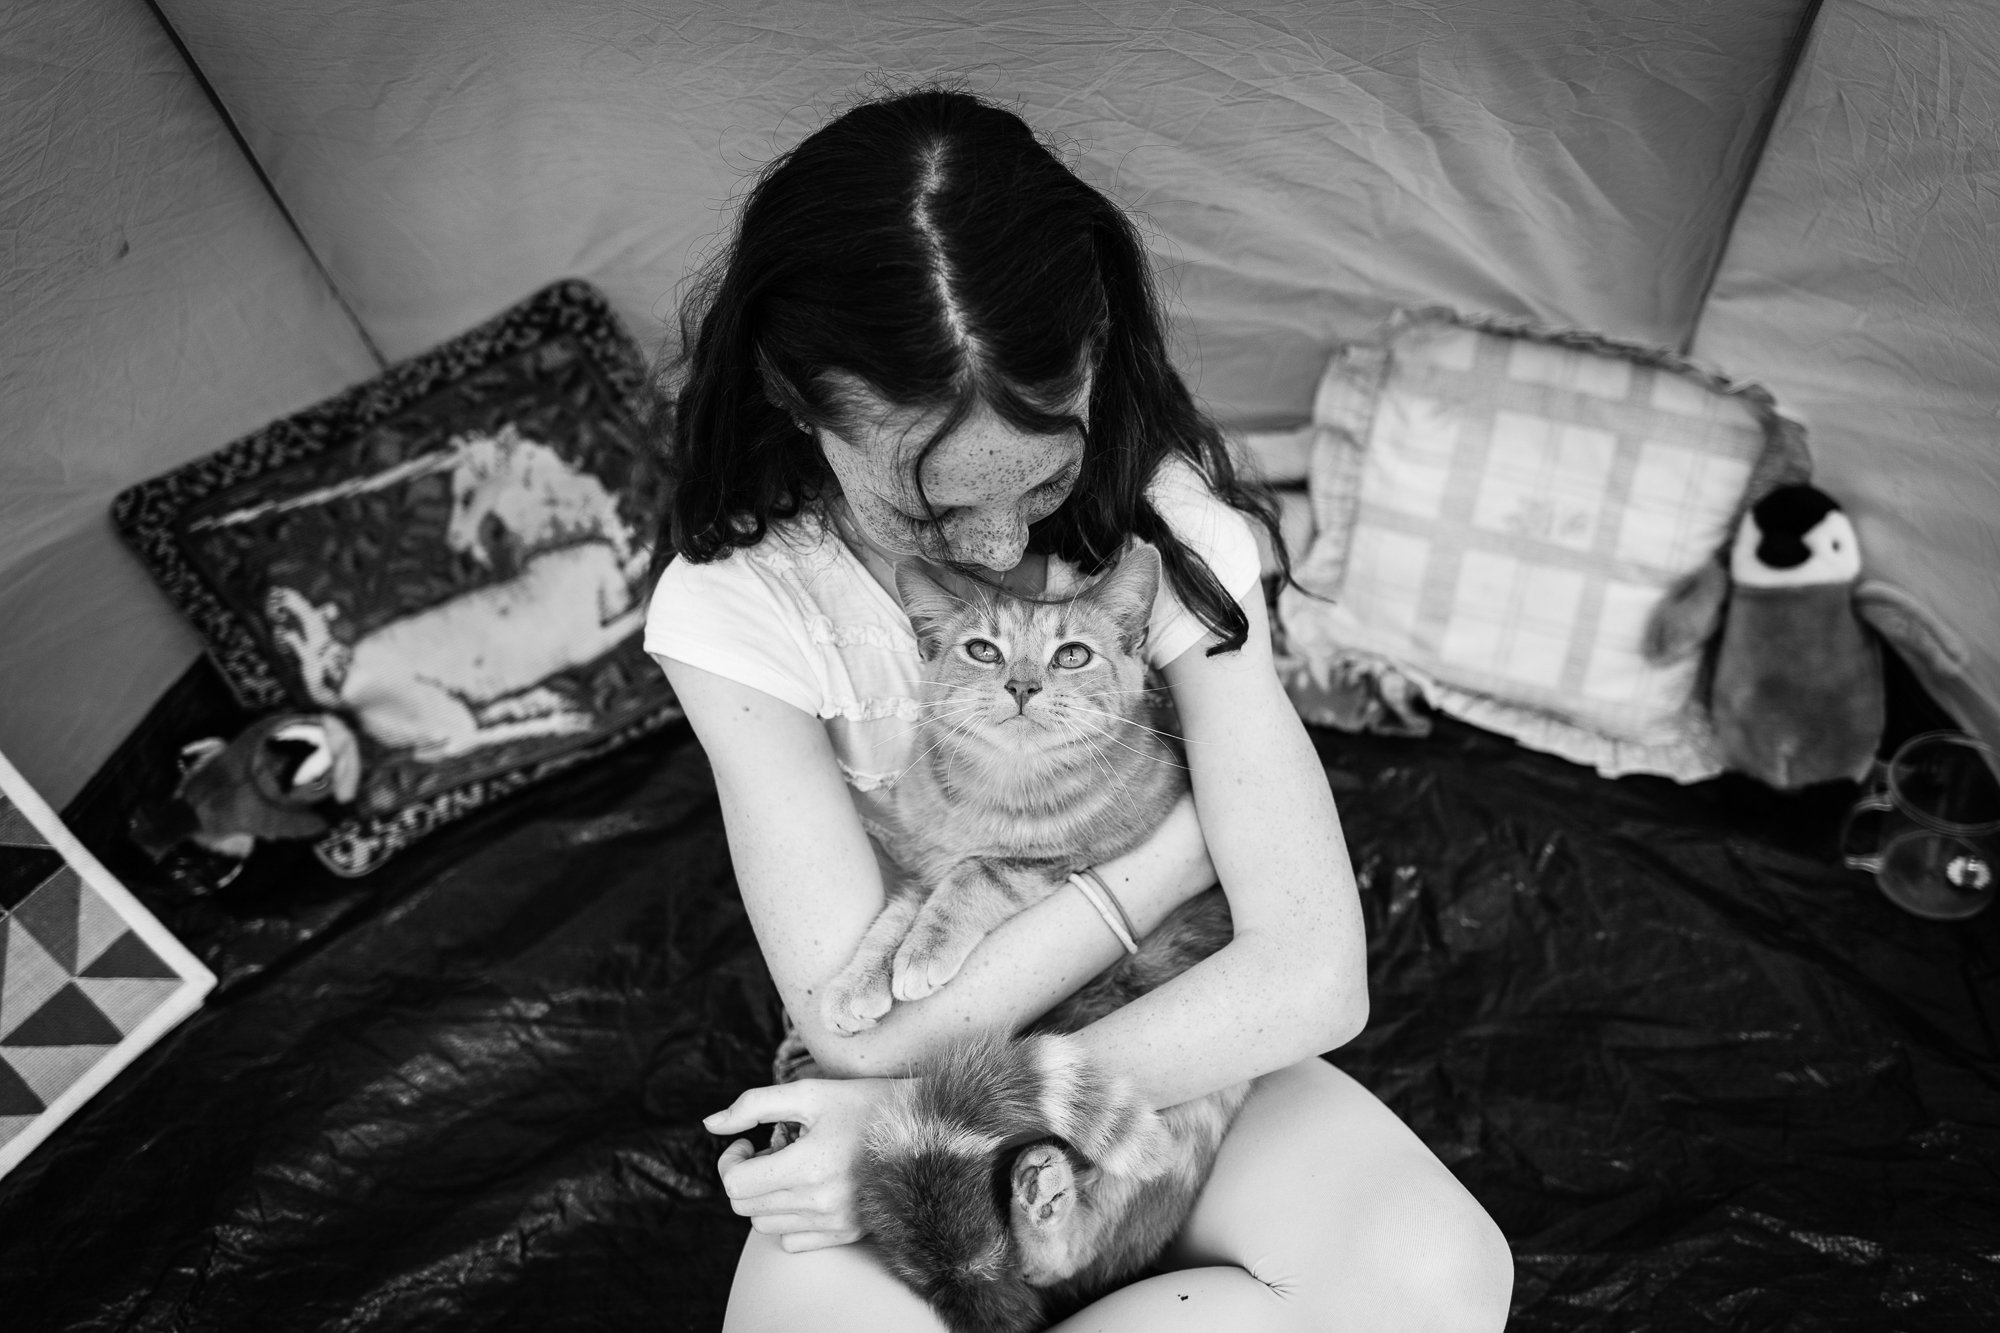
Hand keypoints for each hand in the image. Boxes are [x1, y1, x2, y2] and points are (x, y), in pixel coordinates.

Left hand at [704, 1076, 908, 1251]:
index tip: (748, 1142)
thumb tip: (710, 1125)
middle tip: (768, 1151)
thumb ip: (753, 1104)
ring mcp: (835, 1222)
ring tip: (790, 1169)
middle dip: (745, 1177)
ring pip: (763, 1225)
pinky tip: (805, 1190)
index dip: (731, 1160)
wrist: (923, 1128)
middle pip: (744, 1206)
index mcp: (808, 1164)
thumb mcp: (807, 1092)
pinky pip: (791, 1241)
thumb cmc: (861, 1103)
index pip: (736, 1184)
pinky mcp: (847, 1233)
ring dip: (765, 1197)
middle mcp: (820, 1201)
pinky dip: (787, 1219)